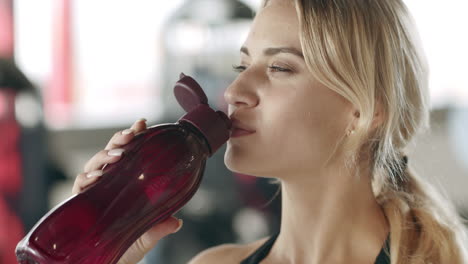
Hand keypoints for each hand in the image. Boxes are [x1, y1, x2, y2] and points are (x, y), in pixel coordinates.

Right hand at [71, 118, 182, 263]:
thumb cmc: (126, 247)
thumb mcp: (145, 237)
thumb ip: (158, 228)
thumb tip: (178, 222)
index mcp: (125, 184)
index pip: (128, 154)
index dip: (134, 137)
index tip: (143, 122)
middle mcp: (108, 184)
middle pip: (110, 154)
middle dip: (119, 141)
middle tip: (131, 135)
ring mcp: (94, 192)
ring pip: (95, 165)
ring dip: (105, 157)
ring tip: (118, 156)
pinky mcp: (79, 204)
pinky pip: (79, 187)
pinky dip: (85, 179)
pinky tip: (95, 178)